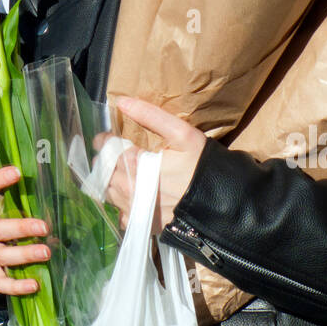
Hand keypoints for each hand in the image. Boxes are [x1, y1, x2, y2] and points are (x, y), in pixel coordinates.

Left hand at [99, 96, 206, 233]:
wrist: (222, 202)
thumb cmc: (201, 164)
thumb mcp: (182, 133)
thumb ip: (150, 115)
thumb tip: (122, 101)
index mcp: (134, 166)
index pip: (106, 151)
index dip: (105, 141)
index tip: (108, 137)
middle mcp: (129, 191)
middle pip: (103, 173)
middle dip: (106, 161)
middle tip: (117, 154)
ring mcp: (136, 211)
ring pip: (109, 194)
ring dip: (111, 181)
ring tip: (123, 172)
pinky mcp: (145, 225)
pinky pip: (122, 214)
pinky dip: (123, 205)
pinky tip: (135, 195)